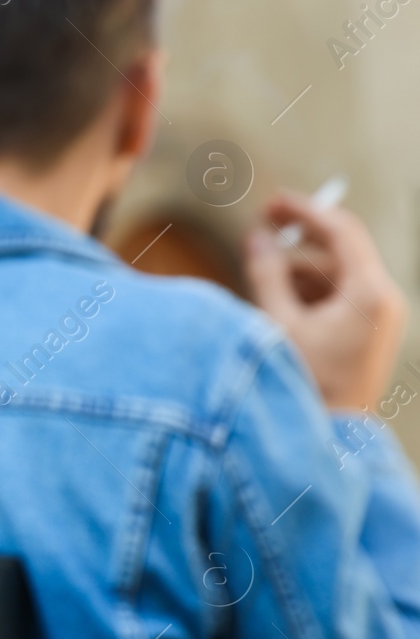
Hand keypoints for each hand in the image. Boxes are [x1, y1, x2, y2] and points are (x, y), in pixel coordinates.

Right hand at [245, 192, 406, 411]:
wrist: (329, 437)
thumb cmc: (305, 382)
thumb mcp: (278, 322)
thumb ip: (267, 274)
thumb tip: (256, 237)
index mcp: (369, 293)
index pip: (341, 232)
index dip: (304, 212)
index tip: (272, 202)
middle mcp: (382, 300)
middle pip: (339, 252)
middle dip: (300, 241)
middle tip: (263, 224)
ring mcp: (379, 317)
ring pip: (336, 275)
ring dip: (298, 271)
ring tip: (261, 279)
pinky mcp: (369, 332)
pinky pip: (339, 298)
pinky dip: (309, 293)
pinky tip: (278, 302)